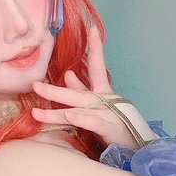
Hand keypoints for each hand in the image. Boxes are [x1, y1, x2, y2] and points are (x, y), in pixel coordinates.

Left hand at [32, 26, 149, 146]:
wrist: (139, 145)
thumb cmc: (118, 124)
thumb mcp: (100, 104)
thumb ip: (83, 90)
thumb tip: (67, 74)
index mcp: (103, 92)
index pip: (97, 66)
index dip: (95, 48)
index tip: (92, 30)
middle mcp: (105, 100)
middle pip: (76, 94)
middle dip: (54, 91)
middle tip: (35, 86)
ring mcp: (109, 113)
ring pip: (78, 111)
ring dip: (56, 113)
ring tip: (36, 113)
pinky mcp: (111, 129)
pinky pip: (94, 123)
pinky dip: (81, 119)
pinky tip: (69, 116)